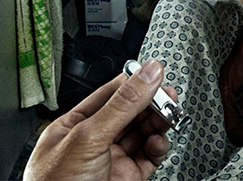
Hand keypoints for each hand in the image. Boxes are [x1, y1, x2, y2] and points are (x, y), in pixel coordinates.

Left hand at [24, 60, 175, 180]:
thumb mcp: (90, 136)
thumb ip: (122, 104)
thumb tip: (148, 73)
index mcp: (73, 127)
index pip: (108, 94)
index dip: (133, 83)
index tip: (155, 73)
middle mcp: (92, 143)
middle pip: (129, 113)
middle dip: (151, 103)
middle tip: (169, 97)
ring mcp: (111, 162)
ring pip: (142, 134)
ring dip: (158, 124)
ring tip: (169, 118)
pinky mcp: (127, 179)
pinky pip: (148, 158)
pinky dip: (158, 148)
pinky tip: (160, 142)